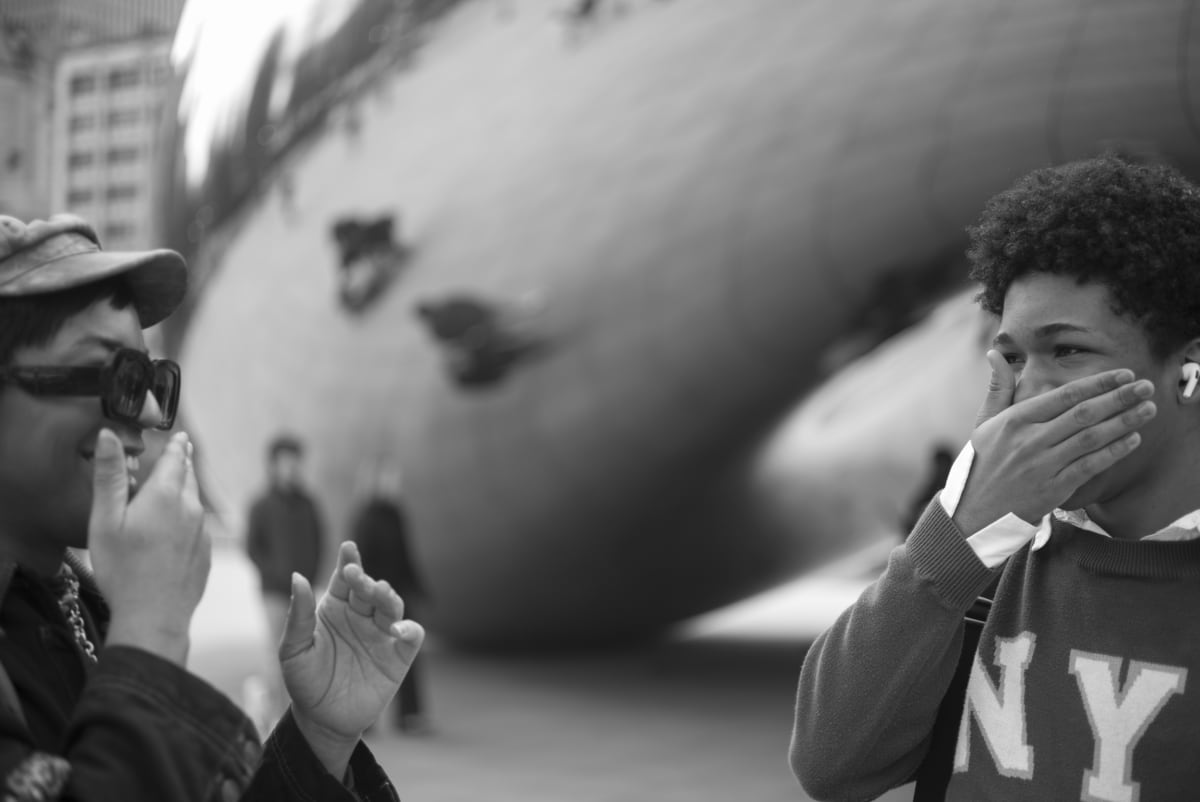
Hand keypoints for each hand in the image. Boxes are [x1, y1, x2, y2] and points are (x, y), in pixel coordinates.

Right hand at [89, 430, 208, 665]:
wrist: (154, 617)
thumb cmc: (122, 569)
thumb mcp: (105, 520)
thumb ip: (109, 476)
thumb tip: (109, 434)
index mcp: (165, 496)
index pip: (176, 459)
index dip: (176, 446)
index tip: (180, 436)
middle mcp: (191, 509)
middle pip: (188, 478)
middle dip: (183, 464)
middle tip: (181, 452)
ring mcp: (202, 532)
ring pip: (195, 502)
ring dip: (186, 490)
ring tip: (178, 484)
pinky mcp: (206, 553)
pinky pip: (198, 527)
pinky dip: (189, 518)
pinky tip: (178, 527)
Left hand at [279, 541, 423, 777]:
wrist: (322, 720)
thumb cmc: (304, 681)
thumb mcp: (293, 650)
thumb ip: (298, 615)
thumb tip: (296, 576)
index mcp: (335, 608)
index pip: (344, 579)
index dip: (348, 561)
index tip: (347, 548)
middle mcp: (361, 616)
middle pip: (370, 589)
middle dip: (365, 580)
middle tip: (356, 576)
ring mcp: (381, 634)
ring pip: (392, 606)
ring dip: (388, 597)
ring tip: (380, 593)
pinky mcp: (398, 656)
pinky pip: (412, 636)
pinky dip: (410, 629)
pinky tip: (399, 629)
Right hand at [953, 350, 1155, 534]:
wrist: (975, 511)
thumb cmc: (983, 462)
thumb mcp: (983, 423)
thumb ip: (997, 388)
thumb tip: (994, 353)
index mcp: (1014, 420)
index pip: (1063, 396)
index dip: (1097, 383)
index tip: (1123, 374)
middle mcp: (1030, 440)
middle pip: (1083, 414)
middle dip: (1119, 398)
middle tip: (1146, 387)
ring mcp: (1043, 465)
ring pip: (1091, 438)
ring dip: (1123, 422)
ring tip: (1148, 409)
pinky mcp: (1054, 488)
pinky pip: (1090, 466)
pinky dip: (1113, 452)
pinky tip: (1132, 440)